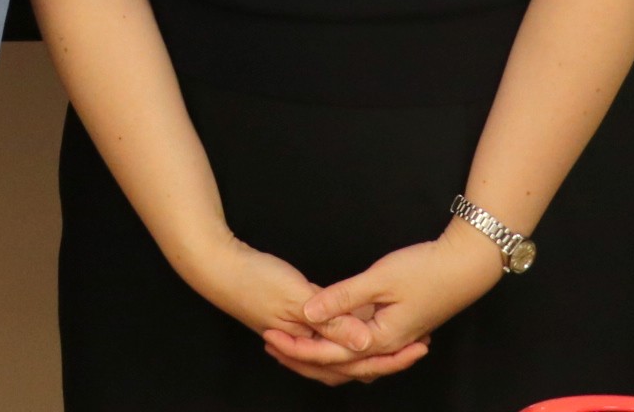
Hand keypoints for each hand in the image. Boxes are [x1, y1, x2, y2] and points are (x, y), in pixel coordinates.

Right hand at [172, 236, 396, 377]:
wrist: (216, 267)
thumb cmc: (254, 279)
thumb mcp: (298, 297)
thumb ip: (333, 321)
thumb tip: (365, 343)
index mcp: (306, 345)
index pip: (352, 364)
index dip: (388, 358)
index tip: (417, 346)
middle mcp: (302, 347)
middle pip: (348, 365)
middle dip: (381, 360)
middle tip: (416, 347)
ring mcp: (294, 336)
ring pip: (337, 353)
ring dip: (364, 349)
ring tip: (394, 339)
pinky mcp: (289, 322)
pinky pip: (325, 337)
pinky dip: (344, 334)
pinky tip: (356, 320)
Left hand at [268, 228, 498, 383]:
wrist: (466, 266)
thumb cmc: (426, 270)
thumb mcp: (379, 280)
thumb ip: (342, 298)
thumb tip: (308, 313)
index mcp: (380, 339)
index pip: (329, 353)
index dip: (297, 347)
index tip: (269, 336)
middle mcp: (387, 346)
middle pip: (338, 362)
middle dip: (303, 356)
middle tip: (272, 344)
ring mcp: (395, 338)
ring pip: (351, 357)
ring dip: (322, 352)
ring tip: (293, 343)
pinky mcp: (399, 327)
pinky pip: (363, 344)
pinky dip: (341, 342)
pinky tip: (328, 333)